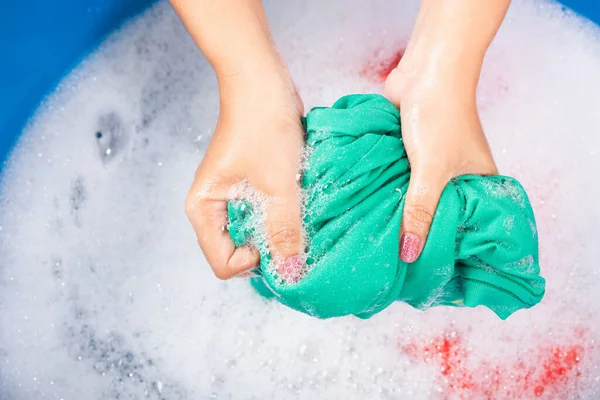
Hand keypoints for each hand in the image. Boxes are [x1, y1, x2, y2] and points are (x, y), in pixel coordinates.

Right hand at [185, 64, 304, 278]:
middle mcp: (212, 208)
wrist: (264, 83)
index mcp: (203, 210)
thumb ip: (284, 232)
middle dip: (269, 246)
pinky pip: (264, 214)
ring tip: (295, 207)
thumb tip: (291, 274)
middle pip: (238, 251)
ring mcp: (230, 197)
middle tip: (294, 225)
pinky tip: (296, 197)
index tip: (279, 237)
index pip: (224, 263)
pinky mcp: (249, 186)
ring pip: (254, 232)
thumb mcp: (278, 185)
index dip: (254, 260)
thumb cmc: (262, 127)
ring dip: (278, 228)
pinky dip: (282, 213)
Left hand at [385, 60, 497, 262]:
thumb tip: (409, 253)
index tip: (431, 276)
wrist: (426, 71)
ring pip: (417, 201)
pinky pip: (402, 184)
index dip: (452, 251)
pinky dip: (391, 196)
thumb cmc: (441, 116)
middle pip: (439, 217)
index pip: (469, 229)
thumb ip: (420, 212)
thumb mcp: (431, 171)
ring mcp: (434, 168)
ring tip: (383, 249)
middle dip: (421, 236)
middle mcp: (459, 179)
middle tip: (400, 267)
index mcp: (479, 186)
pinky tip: (374, 216)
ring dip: (402, 216)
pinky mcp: (412, 157)